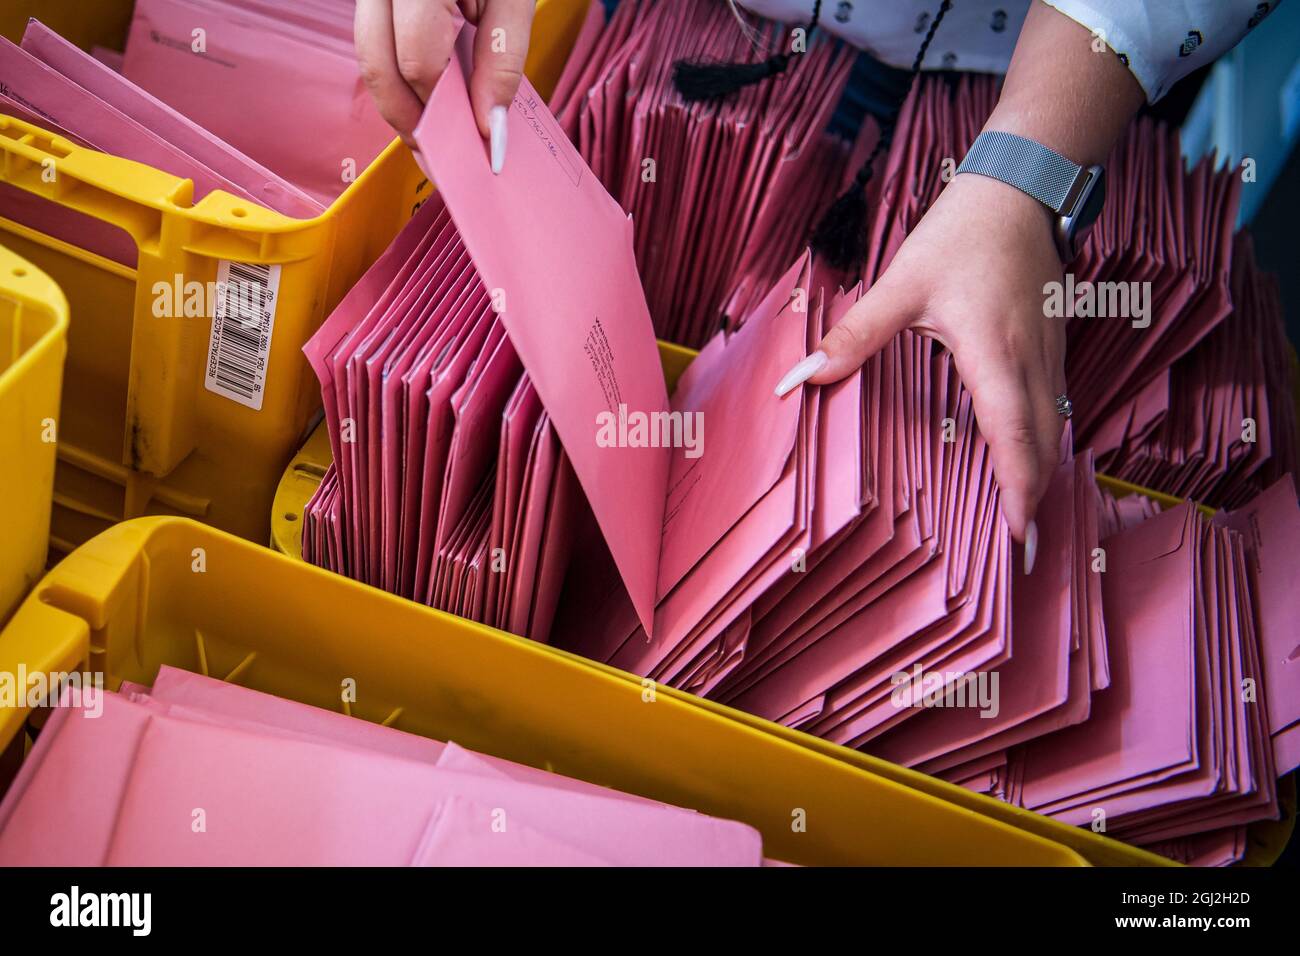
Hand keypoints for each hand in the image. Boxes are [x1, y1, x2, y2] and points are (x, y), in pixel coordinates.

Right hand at [355, 0, 535, 173]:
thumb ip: (504, 58)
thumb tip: (490, 126)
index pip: (417, 59)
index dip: (447, 110)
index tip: (479, 144)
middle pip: (378, 68)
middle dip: (413, 121)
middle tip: (448, 156)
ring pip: (368, 60)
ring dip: (401, 104)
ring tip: (438, 134)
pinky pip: (375, 44)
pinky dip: (399, 77)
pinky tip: (428, 98)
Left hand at [781, 172, 1066, 570]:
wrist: (1021, 187)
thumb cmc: (963, 234)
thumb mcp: (903, 285)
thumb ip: (855, 334)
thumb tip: (803, 374)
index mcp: (996, 357)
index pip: (1014, 440)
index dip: (1018, 492)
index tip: (1019, 538)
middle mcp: (1032, 364)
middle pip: (1044, 448)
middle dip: (1035, 501)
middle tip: (1024, 553)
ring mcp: (1049, 355)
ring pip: (1055, 430)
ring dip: (1041, 475)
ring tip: (1024, 520)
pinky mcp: (1051, 346)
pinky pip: (1054, 408)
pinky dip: (1043, 443)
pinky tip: (1025, 460)